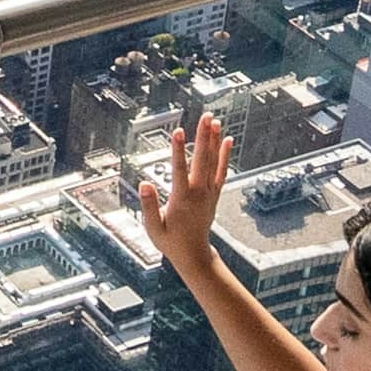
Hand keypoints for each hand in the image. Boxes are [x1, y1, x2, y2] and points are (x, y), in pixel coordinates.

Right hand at [130, 104, 233, 266]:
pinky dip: (225, 155)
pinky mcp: (214, 194)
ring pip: (213, 162)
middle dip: (203, 136)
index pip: (179, 169)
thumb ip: (149, 205)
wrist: (194, 254)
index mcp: (182, 199)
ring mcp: (209, 193)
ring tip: (215, 121)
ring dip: (214, 140)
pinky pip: (221, 171)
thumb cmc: (170, 242)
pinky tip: (227, 140)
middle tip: (205, 116)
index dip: (179, 150)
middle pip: (201, 159)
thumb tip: (144, 184)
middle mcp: (198, 193)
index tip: (179, 131)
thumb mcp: (153, 228)